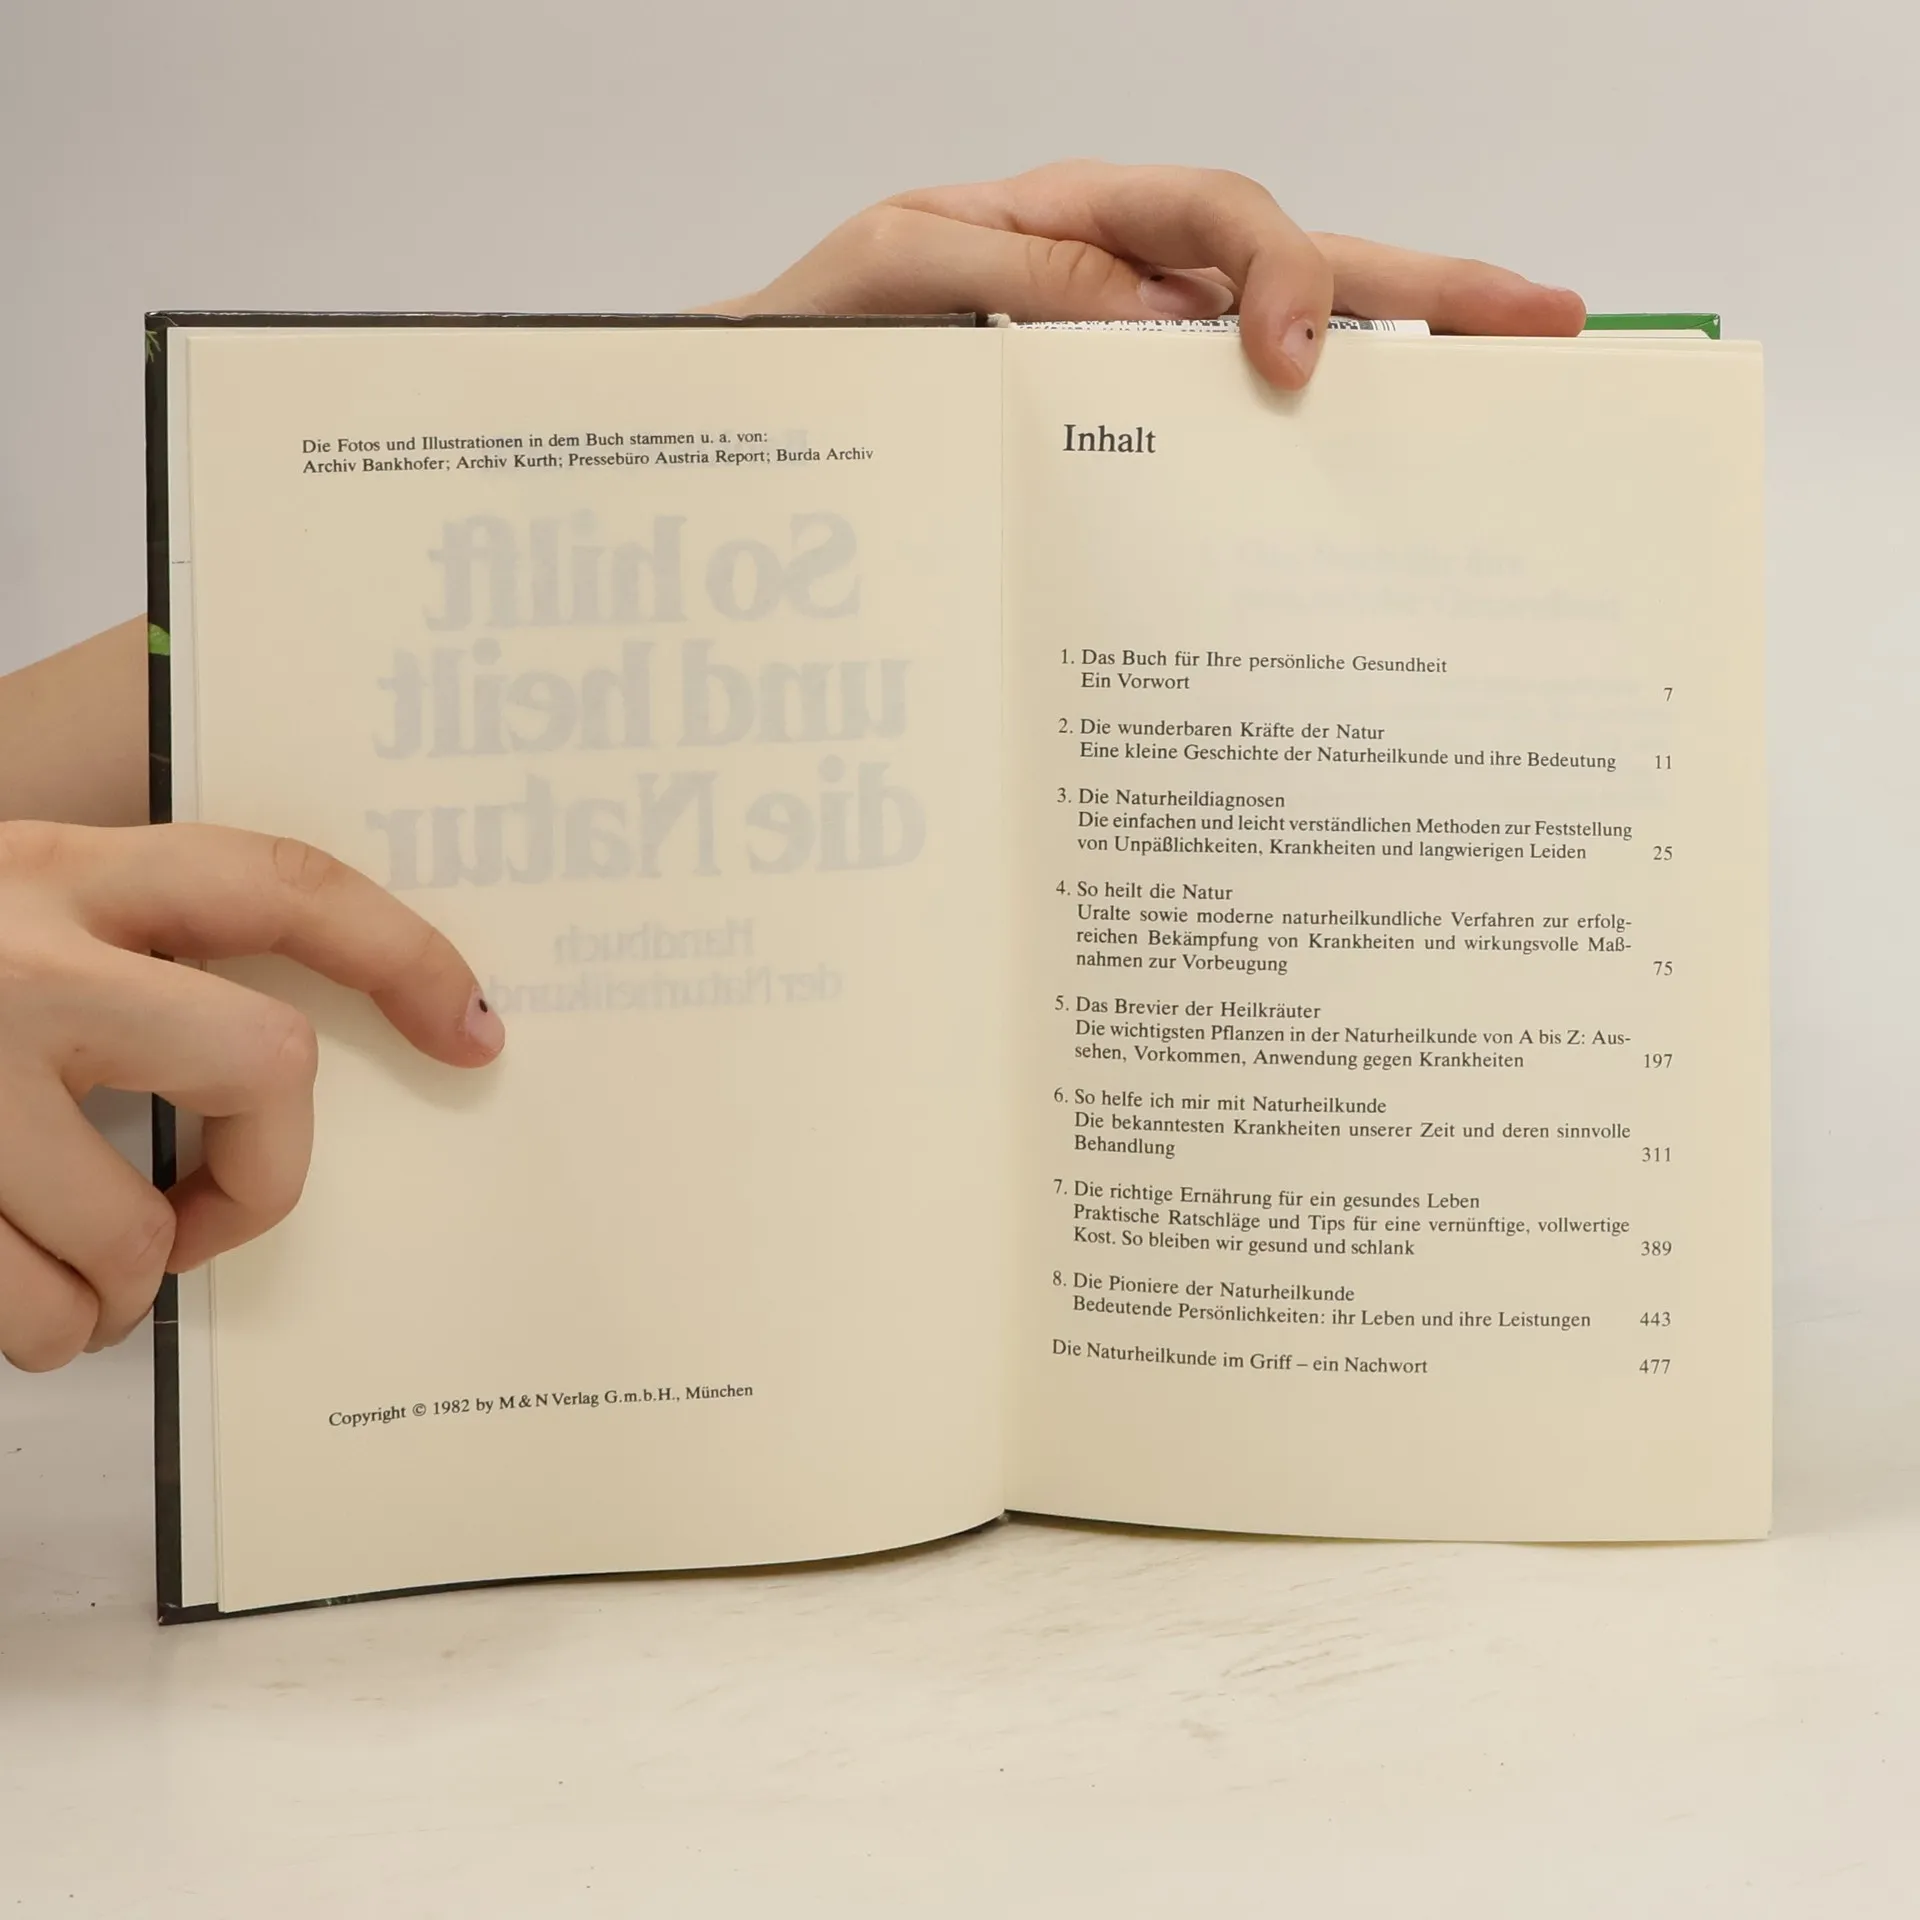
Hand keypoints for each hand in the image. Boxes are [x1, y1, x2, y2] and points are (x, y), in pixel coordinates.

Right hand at [0, 822, 503, 1370]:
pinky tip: (6, 1293)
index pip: (279, 883)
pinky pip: (29, 1315)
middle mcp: (14, 955)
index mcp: (51, 873)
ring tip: (68, 1274)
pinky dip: (37, 1336)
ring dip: (114, 1291)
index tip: (474, 1029)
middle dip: (260, 1177)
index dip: (403, 951)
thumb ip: (116, 958)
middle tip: (207, 1217)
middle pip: (260, 1068)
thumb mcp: (0, 918)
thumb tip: (270, 1077)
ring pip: (128, 1237)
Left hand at [705, 158, 1584, 388]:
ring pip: (1292, 348)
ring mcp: (1140, 364)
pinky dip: (1310, 457)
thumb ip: (1012, 268)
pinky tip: (1372, 489)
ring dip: (1402, 369)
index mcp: (1079, 219)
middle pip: (1299, 266)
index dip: (1271, 273)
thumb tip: (1158, 313)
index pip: (1212, 216)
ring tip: (1509, 392)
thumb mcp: (890, 275)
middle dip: (1425, 289)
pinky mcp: (1129, 437)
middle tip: (1543, 320)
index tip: (1291, 360)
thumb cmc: (813, 332)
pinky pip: (1232, 438)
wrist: (764, 417)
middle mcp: (1131, 282)